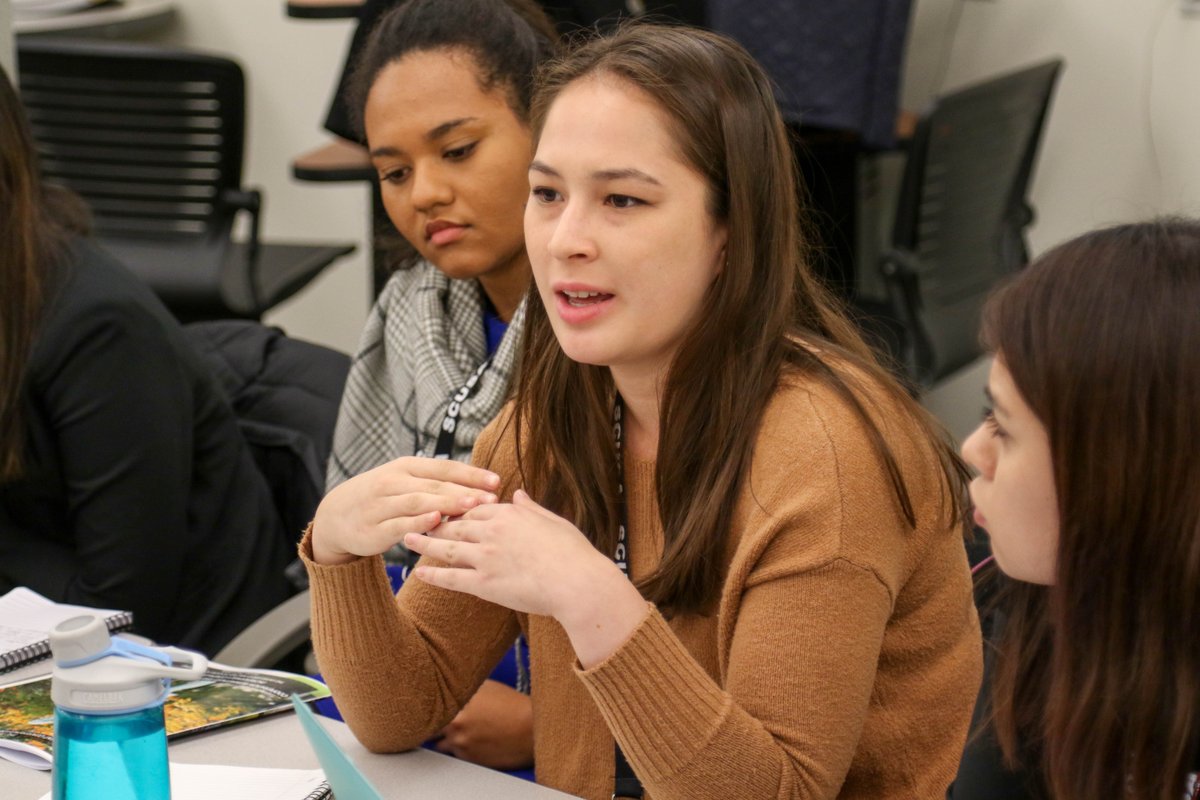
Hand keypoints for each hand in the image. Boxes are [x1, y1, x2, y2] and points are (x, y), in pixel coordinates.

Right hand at [310, 457, 500, 565]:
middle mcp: (393, 482)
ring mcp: (382, 504)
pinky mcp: (374, 528)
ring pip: (418, 502)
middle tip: (491, 498)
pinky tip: (437, 522)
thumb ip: (436, 484)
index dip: (470, 474)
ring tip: (471, 507)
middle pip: (435, 485)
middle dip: (465, 491)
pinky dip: (418, 522)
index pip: (443, 468)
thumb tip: (479, 487)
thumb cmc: (384, 497)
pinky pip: (399, 524)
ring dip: (446, 504)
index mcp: (406, 467)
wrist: (336, 516)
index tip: (496, 481)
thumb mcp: (406, 482)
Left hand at [403, 489, 610, 617]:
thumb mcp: (553, 521)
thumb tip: (518, 493)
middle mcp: (492, 532)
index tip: (445, 510)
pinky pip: (452, 579)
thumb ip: (530, 507)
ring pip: (447, 548)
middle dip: (432, 522)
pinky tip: (419, 574)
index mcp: (509, 515)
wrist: (577, 583)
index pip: (475, 508)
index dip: (458, 510)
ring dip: (424, 543)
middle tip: (414, 519)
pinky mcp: (484, 584)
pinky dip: (434, 575)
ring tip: (406, 539)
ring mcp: (486, 558)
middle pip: (455, 525)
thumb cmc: (573, 553)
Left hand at [432, 679, 533, 769]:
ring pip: (440, 745)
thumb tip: (451, 685)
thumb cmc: (513, 706)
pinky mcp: (469, 760)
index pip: (429, 708)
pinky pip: (454, 756)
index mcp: (455, 704)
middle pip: (430, 728)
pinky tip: (472, 741)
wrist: (531, 730)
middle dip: (436, 724)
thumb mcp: (487, 685)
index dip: (431, 707)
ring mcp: (460, 745)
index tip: (434, 706)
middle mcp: (454, 726)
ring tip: (462, 731)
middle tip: (445, 719)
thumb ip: (463, 687)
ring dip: (446, 739)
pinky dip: (459, 749)